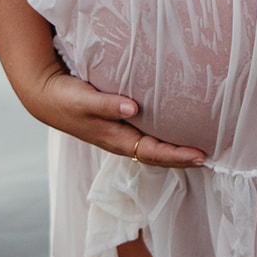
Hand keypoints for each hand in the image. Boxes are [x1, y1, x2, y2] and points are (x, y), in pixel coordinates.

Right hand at [23, 65, 206, 166]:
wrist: (46, 97)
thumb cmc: (65, 99)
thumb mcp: (83, 100)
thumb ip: (106, 104)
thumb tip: (132, 108)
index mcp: (115, 138)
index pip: (152, 152)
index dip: (177, 155)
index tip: (200, 155)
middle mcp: (120, 140)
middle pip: (157, 156)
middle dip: (182, 158)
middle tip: (209, 156)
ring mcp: (120, 135)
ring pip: (153, 148)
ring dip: (175, 150)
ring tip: (199, 147)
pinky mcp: (119, 125)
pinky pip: (146, 136)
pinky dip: (163, 137)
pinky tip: (175, 129)